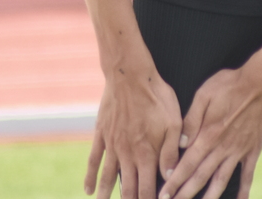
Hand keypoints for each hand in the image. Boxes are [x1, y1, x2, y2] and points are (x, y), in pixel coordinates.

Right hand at [87, 63, 181, 198]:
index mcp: (147, 153)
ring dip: (107, 196)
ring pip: (108, 178)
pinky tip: (87, 189)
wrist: (129, 74)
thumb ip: (172, 151)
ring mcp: (112, 145)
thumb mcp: (173, 122)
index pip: (148, 189)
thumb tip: (171, 176)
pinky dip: (90, 176)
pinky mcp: (101, 134)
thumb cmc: (156, 96)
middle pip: (128, 189)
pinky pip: (93, 159)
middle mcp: (127, 154)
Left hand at [161, 57, 261, 198]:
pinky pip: (247, 175)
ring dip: (209, 197)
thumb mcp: (205, 94)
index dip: (174, 181)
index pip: (187, 164)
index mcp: (208, 134)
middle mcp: (223, 147)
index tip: (164, 194)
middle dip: (185, 193)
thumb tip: (181, 143)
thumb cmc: (230, 84)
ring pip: (221, 180)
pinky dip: (244, 190)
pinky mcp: (252, 150)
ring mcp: (239, 151)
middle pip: (201, 176)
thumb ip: (191, 120)